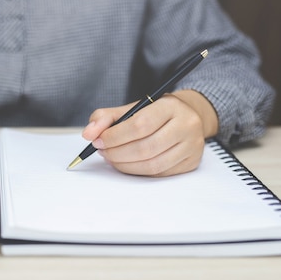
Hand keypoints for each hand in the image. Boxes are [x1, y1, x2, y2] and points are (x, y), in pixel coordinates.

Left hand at [82, 90, 218, 176]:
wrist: (186, 117)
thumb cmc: (154, 113)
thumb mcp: (131, 108)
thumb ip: (106, 118)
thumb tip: (88, 134)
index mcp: (171, 106)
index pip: (140, 125)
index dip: (115, 136)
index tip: (98, 141)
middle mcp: (186, 125)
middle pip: (146, 147)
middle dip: (117, 153)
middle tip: (103, 152)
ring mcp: (192, 146)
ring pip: (152, 164)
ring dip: (125, 165)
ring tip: (112, 158)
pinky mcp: (191, 163)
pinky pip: (159, 173)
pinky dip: (137, 171)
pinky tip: (127, 164)